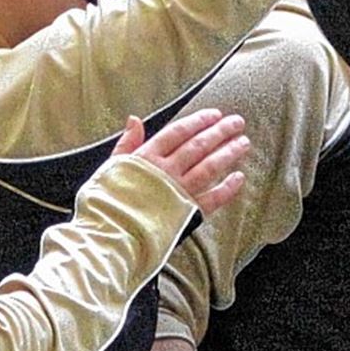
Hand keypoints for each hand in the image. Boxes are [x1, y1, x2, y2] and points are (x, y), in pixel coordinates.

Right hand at [113, 109, 247, 215]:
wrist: (110, 236)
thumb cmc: (106, 203)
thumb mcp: (111, 167)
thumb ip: (126, 143)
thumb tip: (134, 119)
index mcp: (147, 157)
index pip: (178, 132)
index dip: (198, 121)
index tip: (215, 114)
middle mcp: (167, 171)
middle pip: (199, 146)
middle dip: (220, 132)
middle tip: (238, 122)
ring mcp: (179, 191)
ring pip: (209, 167)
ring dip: (228, 153)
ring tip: (243, 143)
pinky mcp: (187, 213)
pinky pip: (213, 198)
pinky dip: (227, 188)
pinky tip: (239, 177)